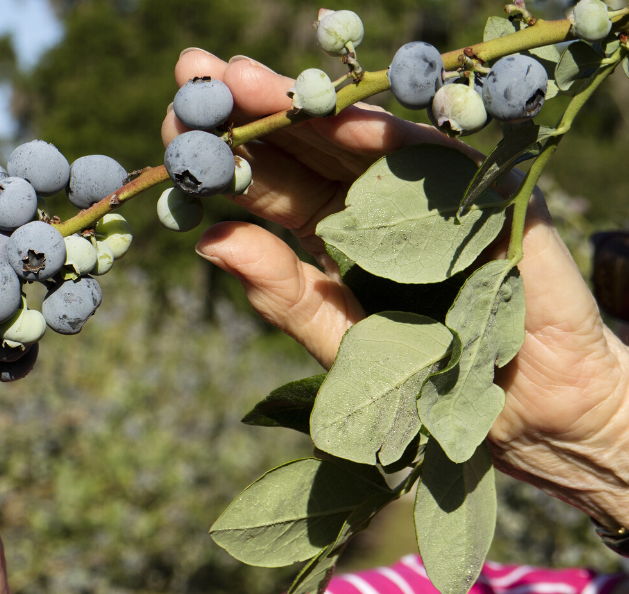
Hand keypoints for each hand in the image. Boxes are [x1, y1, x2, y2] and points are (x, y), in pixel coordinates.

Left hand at [166, 50, 628, 525]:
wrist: (529, 411)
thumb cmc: (427, 382)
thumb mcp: (340, 343)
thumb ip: (283, 295)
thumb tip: (209, 240)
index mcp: (328, 236)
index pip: (267, 188)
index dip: (221, 158)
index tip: (171, 130)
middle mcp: (368, 204)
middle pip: (301, 149)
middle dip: (248, 112)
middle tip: (194, 76)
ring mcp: (422, 191)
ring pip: (354, 138)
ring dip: (300, 106)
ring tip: (241, 78)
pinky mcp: (479, 193)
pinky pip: (429, 158)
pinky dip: (385, 136)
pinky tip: (334, 113)